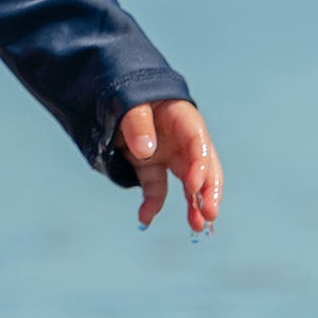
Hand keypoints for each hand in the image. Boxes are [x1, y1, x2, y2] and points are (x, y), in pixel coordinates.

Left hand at [117, 100, 222, 232]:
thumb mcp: (130, 101)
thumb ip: (137, 123)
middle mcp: (180, 138)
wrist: (107, 90)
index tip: (193, 187)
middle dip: (209, 191)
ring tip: (197, 227)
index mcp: (181, 117)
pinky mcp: (150, 165)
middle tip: (210, 215)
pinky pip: (155, 187)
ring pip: (186, 181)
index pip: (198, 141)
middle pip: (202, 165)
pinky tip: (144, 217)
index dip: (200, 164)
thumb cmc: (125, 91)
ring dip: (193, 204)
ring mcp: (167, 153)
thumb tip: (146, 150)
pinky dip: (152, 203)